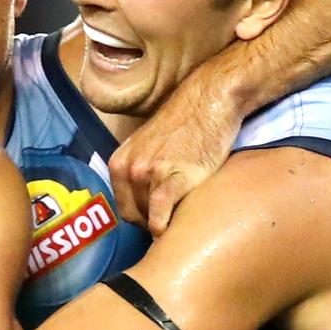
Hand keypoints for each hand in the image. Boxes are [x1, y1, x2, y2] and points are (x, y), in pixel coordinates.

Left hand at [109, 75, 241, 235]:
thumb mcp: (150, 146)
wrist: (211, 100)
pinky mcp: (171, 178)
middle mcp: (128, 168)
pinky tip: (178, 227)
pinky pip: (160, 216)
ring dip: (165, 224)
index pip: (123, 207)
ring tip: (184, 218)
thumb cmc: (187, 124)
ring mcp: (147, 173)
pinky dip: (165, 228)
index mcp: (119, 161)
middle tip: (175, 220)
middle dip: (152, 223)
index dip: (142, 217)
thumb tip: (146, 205)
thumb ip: (142, 171)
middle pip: (134, 215)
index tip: (160, 219)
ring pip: (148, 219)